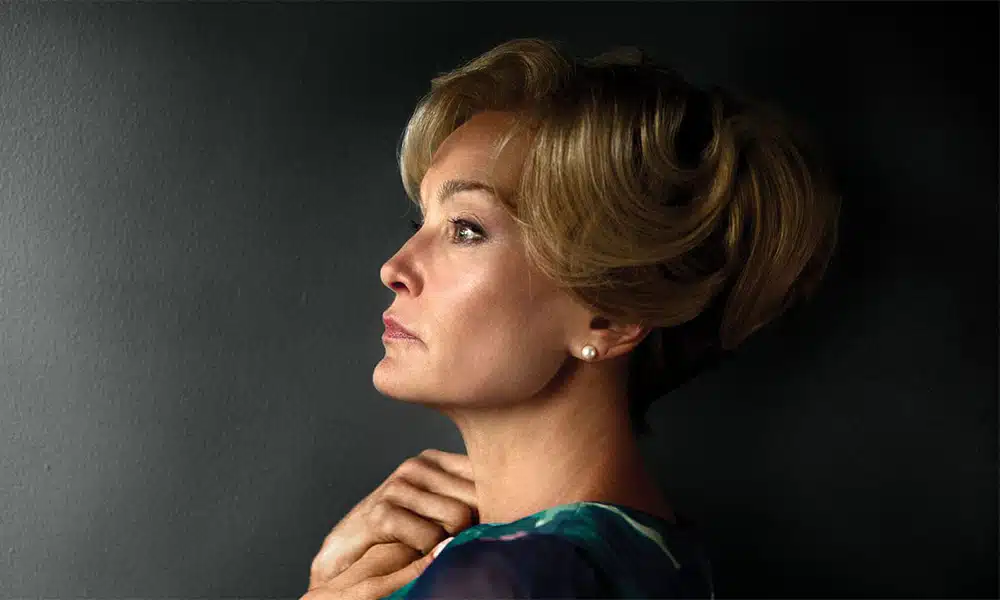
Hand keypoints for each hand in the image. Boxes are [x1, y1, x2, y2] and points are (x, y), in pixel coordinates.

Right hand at [304, 449, 477, 596]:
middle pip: (478, 498)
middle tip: (452, 541)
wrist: (344, 554)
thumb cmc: (398, 535)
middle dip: (473, 526)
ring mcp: (398, 486)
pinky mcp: (381, 512)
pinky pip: (430, 537)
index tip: (486, 523)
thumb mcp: (438, 509)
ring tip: (431, 546)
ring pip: (459, 517)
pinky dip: (427, 552)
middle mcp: (417, 466)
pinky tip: (413, 550)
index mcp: (436, 460)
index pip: (486, 474)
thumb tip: (515, 508)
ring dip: (449, 541)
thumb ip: (468, 501)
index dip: (494, 505)